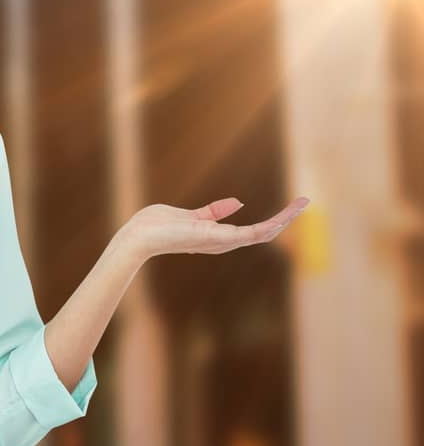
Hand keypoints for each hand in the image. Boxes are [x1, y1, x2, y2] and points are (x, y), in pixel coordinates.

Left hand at [119, 195, 310, 261]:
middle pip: (263, 233)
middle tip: (305, 202)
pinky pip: (252, 233)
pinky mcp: (219, 238)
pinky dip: (271, 223)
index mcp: (217, 237)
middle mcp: (223, 243)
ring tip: (303, 203)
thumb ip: (213, 212)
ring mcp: (222, 242)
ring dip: (285, 218)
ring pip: (264, 234)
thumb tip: (238, 202)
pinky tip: (286, 214)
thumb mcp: (191, 216)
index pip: (252, 231)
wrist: (139, 235)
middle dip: (285, 218)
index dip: (273, 221)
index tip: (290, 207)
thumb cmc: (157, 226)